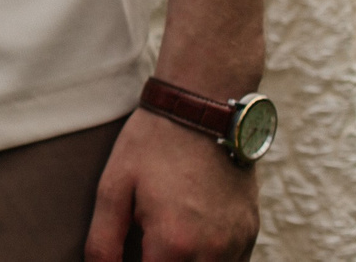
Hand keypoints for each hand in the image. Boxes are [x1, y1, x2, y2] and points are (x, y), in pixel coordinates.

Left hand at [86, 108, 258, 261]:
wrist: (202, 109)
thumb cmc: (152, 145)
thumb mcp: (113, 187)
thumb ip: (103, 241)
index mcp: (173, 244)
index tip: (130, 253)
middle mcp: (212, 252)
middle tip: (145, 243)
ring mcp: (237, 243)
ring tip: (166, 240)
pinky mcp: (251, 232)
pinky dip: (210, 260)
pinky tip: (190, 239)